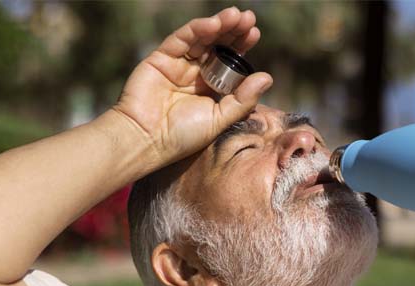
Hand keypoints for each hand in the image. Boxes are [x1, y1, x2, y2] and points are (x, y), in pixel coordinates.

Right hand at [113, 8, 272, 168]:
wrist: (146, 140)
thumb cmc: (182, 136)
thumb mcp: (219, 119)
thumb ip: (242, 100)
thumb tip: (267, 77)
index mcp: (209, 88)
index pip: (228, 62)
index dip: (241, 46)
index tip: (254, 33)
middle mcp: (194, 74)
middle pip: (216, 46)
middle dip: (233, 31)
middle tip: (249, 18)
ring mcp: (177, 65)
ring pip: (201, 39)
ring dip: (219, 25)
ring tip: (236, 16)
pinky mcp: (160, 58)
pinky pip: (181, 39)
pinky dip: (197, 29)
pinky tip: (213, 23)